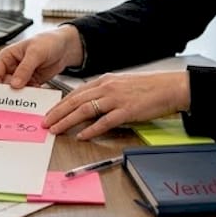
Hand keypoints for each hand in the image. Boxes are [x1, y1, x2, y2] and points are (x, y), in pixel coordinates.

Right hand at [0, 27, 80, 88]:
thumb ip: (25, 69)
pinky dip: (32, 95)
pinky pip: (28, 92)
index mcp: (7, 57)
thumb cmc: (48, 42)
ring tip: (32, 93)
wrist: (65, 47)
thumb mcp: (35, 53)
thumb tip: (14, 84)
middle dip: (10, 92)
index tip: (5, 93)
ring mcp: (21, 76)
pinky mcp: (31, 82)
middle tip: (19, 97)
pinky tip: (38, 92)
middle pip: (3, 85)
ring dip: (23, 94)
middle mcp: (11, 67)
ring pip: (16, 91)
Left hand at [44, 71, 189, 139]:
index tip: (50, 113)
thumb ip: (104, 93)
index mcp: (104, 81)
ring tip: (56, 129)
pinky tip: (82, 135)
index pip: (76, 93)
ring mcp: (116, 99)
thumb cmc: (147, 88)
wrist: (169, 87)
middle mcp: (107, 88)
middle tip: (45, 123)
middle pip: (75, 101)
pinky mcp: (127, 111)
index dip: (60, 104)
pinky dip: (92, 129)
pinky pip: (105, 121)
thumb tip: (88, 105)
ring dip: (68, 121)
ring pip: (85, 110)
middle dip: (57, 113)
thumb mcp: (121, 85)